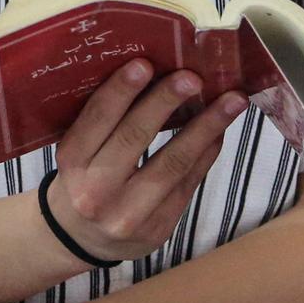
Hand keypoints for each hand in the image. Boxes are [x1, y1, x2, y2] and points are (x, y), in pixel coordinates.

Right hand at [47, 60, 244, 263]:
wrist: (82, 238)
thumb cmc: (85, 179)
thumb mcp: (80, 152)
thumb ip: (106, 122)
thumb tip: (157, 75)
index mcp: (71, 162)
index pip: (96, 120)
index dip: (121, 91)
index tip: (145, 64)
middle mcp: (95, 190)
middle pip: (134, 138)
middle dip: (166, 103)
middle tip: (193, 77)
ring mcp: (128, 213)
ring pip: (172, 164)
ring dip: (206, 127)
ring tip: (232, 101)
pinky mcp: (157, 227)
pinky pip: (188, 183)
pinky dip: (207, 152)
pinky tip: (221, 130)